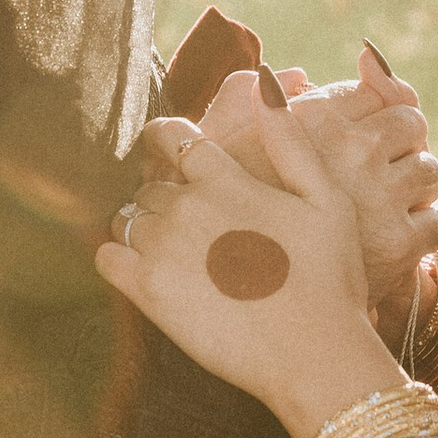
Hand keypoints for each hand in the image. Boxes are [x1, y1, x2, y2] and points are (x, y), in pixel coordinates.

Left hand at [99, 104, 405, 437]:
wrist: (314, 354)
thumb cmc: (330, 278)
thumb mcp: (326, 198)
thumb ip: (290, 140)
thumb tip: (265, 83)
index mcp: (225, 177)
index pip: (171, 136)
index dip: (168, 142)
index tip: (172, 154)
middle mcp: (186, 206)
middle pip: (150, 183)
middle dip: (163, 194)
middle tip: (189, 222)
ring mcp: (163, 249)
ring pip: (127, 217)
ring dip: (142, 226)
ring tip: (175, 250)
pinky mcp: (148, 293)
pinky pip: (107, 257)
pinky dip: (117, 257)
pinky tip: (145, 270)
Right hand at [196, 55, 437, 325]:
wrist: (252, 309)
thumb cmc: (226, 222)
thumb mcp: (220, 148)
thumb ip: (249, 98)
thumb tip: (298, 75)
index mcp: (312, 119)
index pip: (378, 89)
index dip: (376, 109)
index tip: (364, 134)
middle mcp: (351, 150)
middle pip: (412, 121)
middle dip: (403, 141)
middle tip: (381, 169)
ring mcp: (380, 196)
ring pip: (430, 169)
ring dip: (415, 186)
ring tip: (385, 206)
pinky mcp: (401, 244)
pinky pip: (436, 221)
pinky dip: (421, 232)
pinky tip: (391, 240)